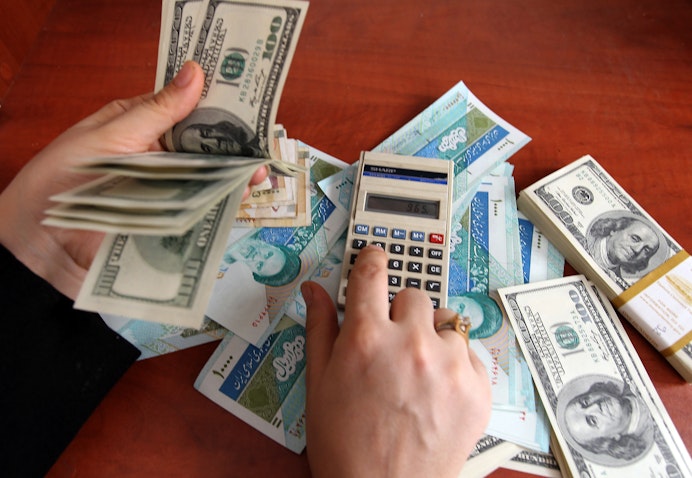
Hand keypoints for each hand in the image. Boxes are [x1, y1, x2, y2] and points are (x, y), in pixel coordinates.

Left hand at [0, 61, 267, 299]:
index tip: (251, 112)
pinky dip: (220, 207)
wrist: (41, 246)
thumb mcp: (108, 138)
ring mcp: (162, 189)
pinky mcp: (165, 221)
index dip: (220, 110)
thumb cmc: (60, 180)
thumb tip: (195, 72)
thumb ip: (155, 112)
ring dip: (232, 178)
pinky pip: (198, 211)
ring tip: (257, 178)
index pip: (188, 110)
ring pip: (206, 180)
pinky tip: (239, 203)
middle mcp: (155, 155)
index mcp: (140, 124)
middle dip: (234, 149)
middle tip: (262, 152)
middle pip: (204, 148)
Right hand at [302, 245, 490, 477]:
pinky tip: (437, 390)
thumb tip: (315, 290)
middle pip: (413, 295)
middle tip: (391, 344)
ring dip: (432, 338)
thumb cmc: (345, 443)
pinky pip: (468, 352)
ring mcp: (449, 364)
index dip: (373, 260)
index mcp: (366, 338)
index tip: (376, 259)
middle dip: (400, 312)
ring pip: (446, 321)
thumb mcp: (319, 383)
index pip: (372, 272)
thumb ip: (320, 327)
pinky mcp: (477, 386)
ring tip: (417, 373)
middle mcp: (411, 343)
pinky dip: (454, 364)